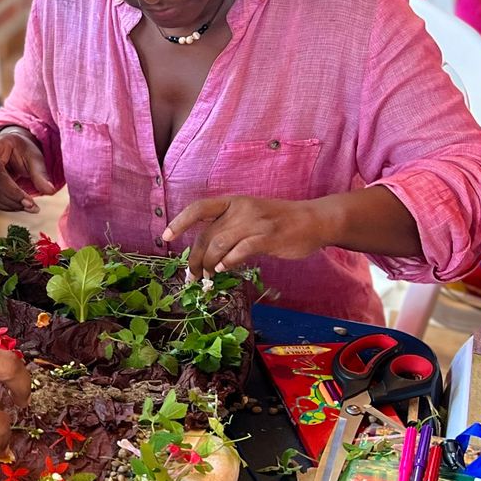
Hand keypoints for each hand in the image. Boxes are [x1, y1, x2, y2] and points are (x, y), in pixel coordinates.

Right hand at [0, 128, 56, 212]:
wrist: (13, 152)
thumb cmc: (22, 150)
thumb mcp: (34, 156)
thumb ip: (40, 173)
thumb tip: (49, 191)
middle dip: (15, 196)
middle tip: (33, 206)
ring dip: (13, 205)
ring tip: (33, 207)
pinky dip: (10, 207)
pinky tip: (24, 206)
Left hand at [163, 195, 332, 275]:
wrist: (314, 220)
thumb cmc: (279, 222)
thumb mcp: (250, 217)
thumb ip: (228, 230)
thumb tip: (205, 255)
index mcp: (233, 203)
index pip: (199, 208)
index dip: (180, 221)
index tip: (166, 237)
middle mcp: (241, 210)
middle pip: (207, 235)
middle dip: (195, 258)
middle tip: (192, 276)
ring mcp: (255, 222)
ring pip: (219, 245)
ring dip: (208, 265)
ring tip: (207, 277)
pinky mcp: (267, 237)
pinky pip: (239, 251)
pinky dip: (227, 263)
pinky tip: (223, 270)